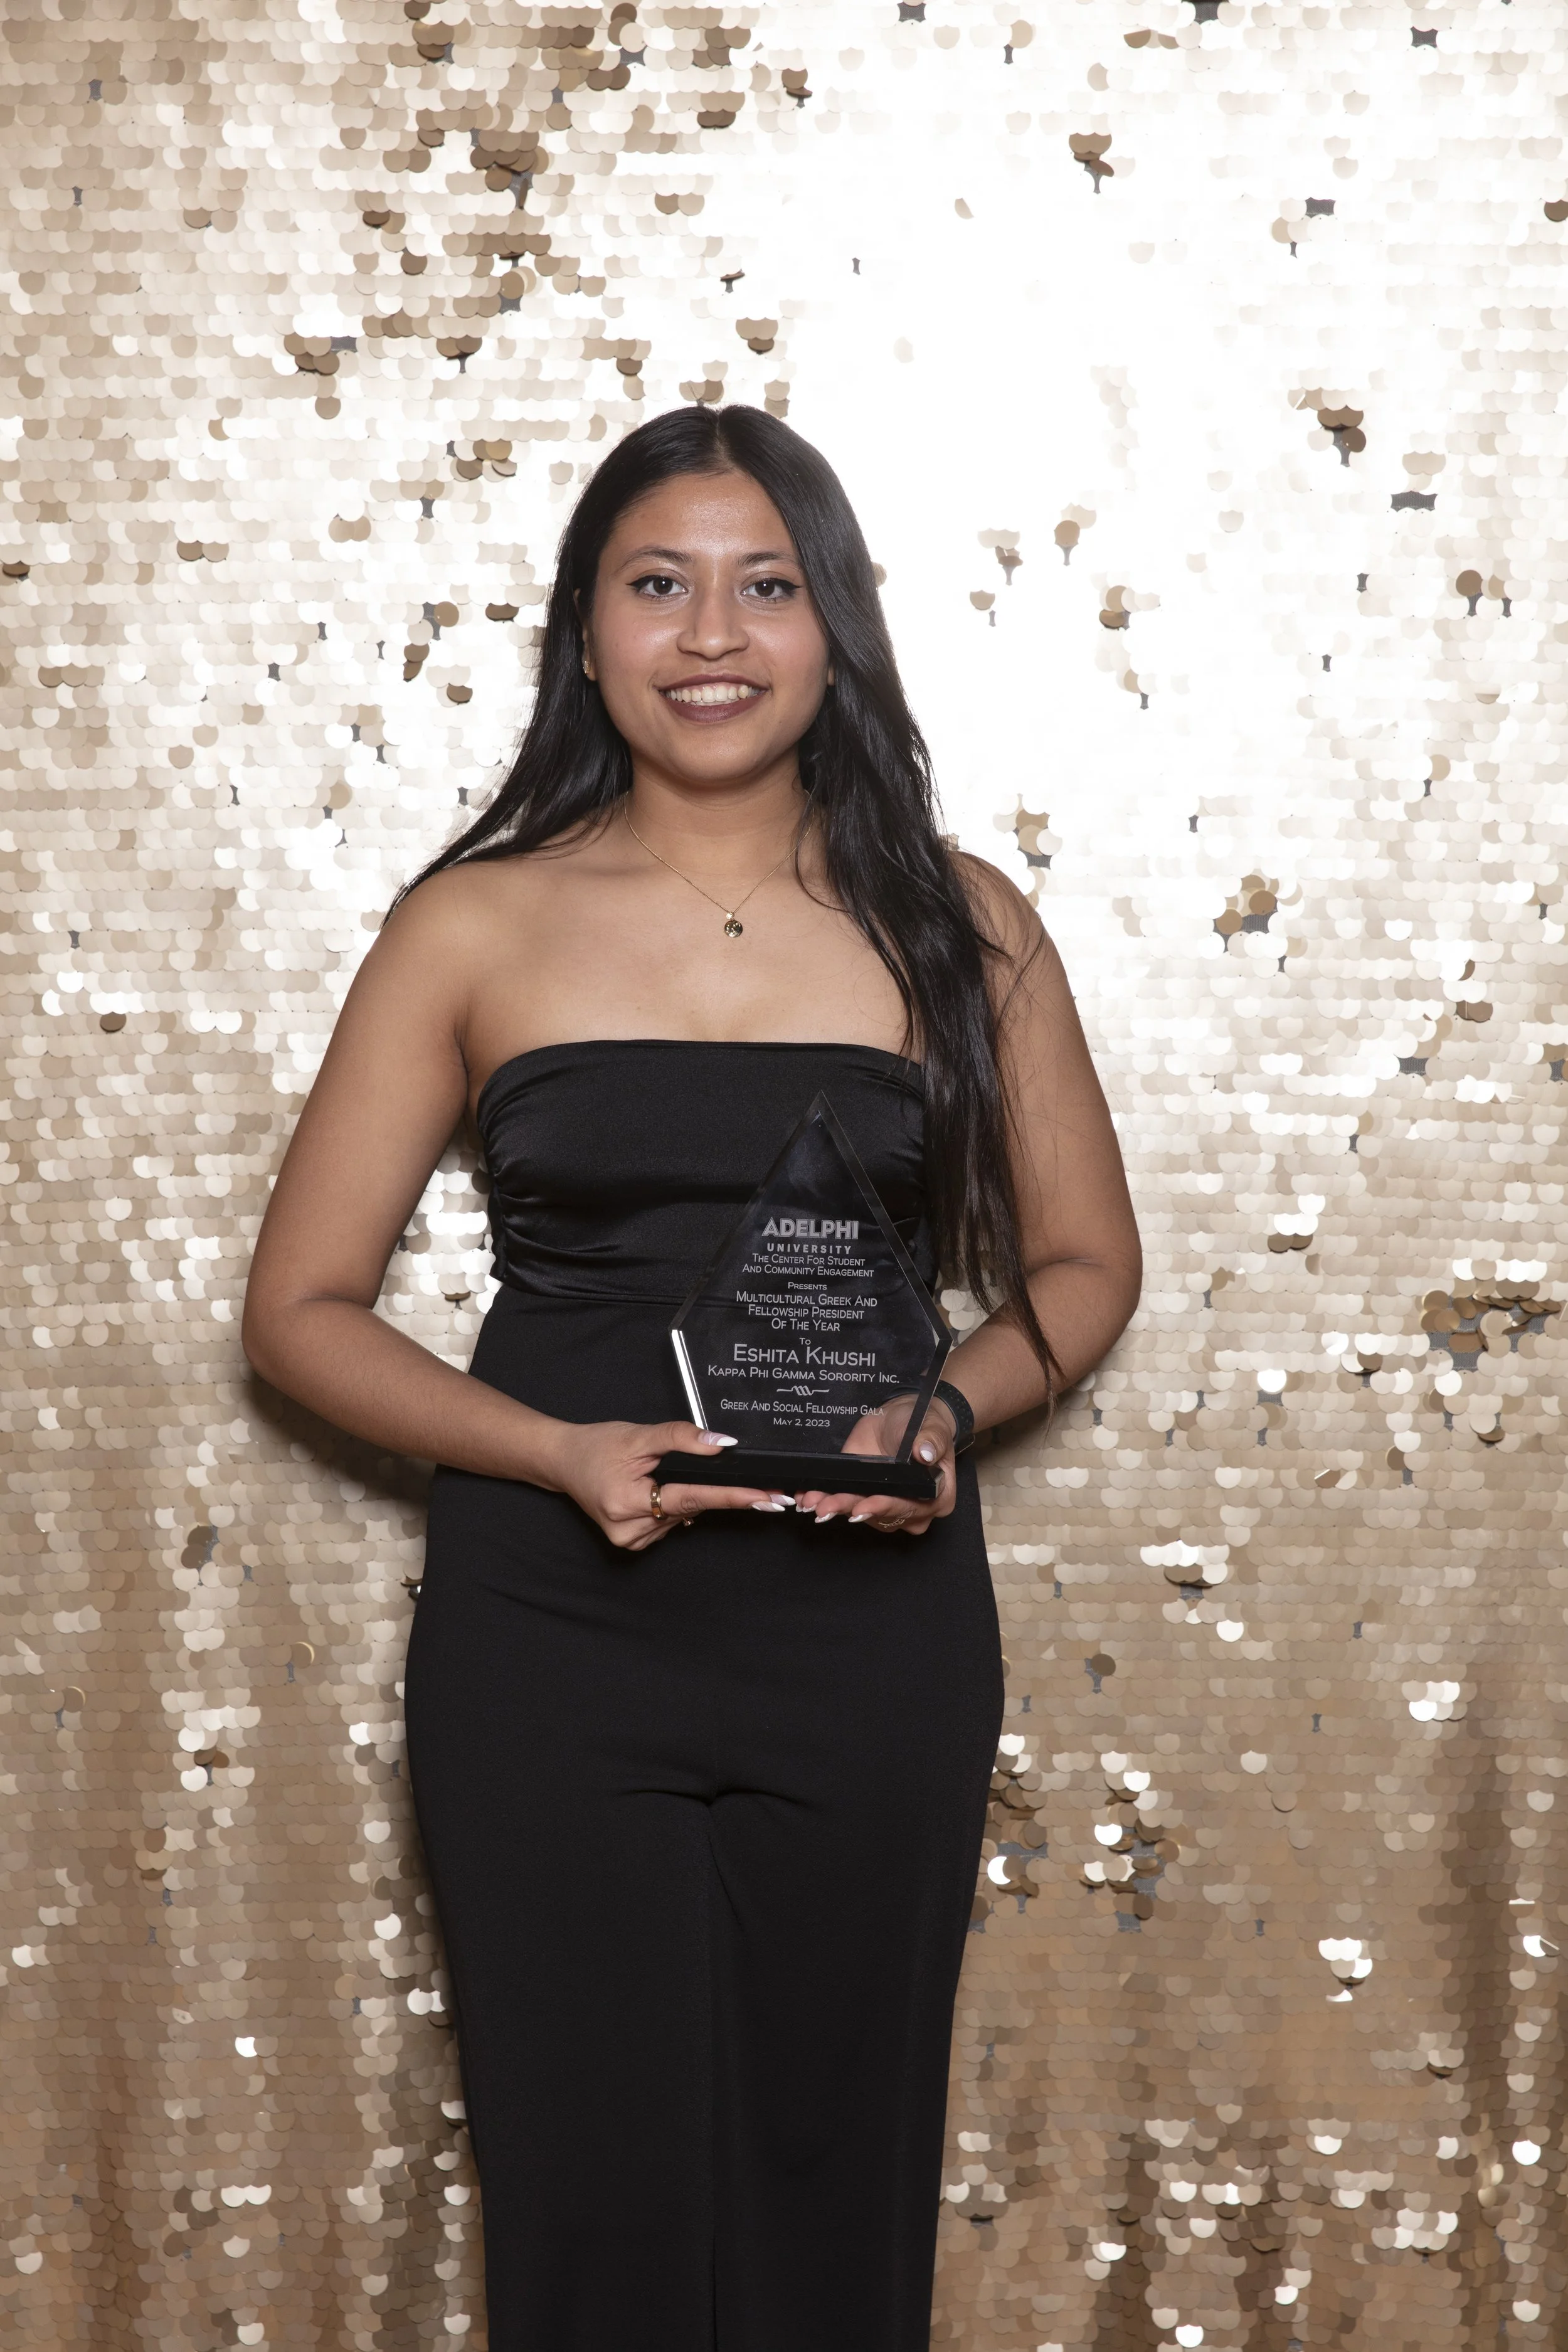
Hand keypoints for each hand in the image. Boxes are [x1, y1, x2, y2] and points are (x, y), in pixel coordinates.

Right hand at [547, 1419, 788, 1551]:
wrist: (564, 1461)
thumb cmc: (598, 1446)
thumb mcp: (639, 1435)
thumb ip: (681, 1438)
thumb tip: (722, 1445)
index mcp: (628, 1502)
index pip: (693, 1498)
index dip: (734, 1497)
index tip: (767, 1499)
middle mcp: (630, 1530)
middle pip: (690, 1507)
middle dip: (709, 1490)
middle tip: (711, 1475)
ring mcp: (631, 1540)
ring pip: (682, 1515)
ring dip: (685, 1495)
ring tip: (656, 1473)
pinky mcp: (633, 1543)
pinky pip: (670, 1522)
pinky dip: (673, 1505)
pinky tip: (656, 1490)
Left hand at [793, 1392, 959, 1537]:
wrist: (903, 1419)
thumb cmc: (925, 1425)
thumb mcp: (932, 1427)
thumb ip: (930, 1440)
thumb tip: (925, 1453)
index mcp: (937, 1498)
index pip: (908, 1507)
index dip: (884, 1508)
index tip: (862, 1506)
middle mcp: (911, 1509)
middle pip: (880, 1515)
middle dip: (850, 1509)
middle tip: (825, 1507)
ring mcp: (885, 1506)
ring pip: (858, 1513)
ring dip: (834, 1507)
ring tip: (812, 1501)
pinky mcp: (863, 1497)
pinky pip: (845, 1504)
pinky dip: (824, 1501)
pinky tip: (806, 1498)